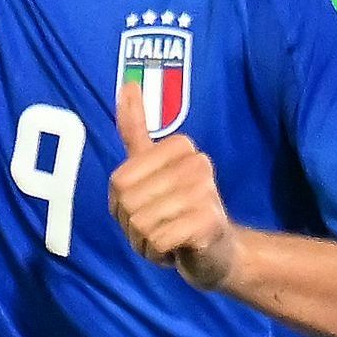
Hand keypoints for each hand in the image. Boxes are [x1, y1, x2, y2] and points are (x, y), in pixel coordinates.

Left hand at [111, 78, 239, 289]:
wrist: (216, 252)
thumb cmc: (177, 210)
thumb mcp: (151, 168)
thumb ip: (135, 128)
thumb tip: (127, 83)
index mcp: (181, 147)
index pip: (120, 180)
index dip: (122, 202)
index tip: (149, 203)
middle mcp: (197, 164)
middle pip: (129, 201)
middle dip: (133, 226)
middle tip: (159, 226)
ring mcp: (206, 192)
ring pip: (142, 223)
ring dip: (145, 242)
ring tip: (168, 238)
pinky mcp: (209, 223)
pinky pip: (157, 241)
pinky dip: (158, 254)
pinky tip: (176, 251)